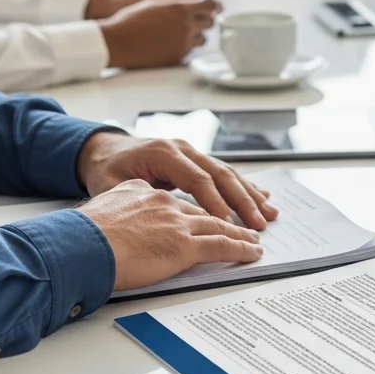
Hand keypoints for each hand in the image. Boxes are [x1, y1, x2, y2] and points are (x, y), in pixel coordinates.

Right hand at [75, 179, 263, 291]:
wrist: (81, 244)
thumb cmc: (82, 233)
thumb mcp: (101, 206)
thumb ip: (118, 206)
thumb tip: (117, 219)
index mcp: (144, 190)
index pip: (179, 195)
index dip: (200, 201)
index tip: (210, 209)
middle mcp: (165, 200)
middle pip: (206, 203)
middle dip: (231, 208)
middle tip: (250, 215)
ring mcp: (177, 221)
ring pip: (219, 223)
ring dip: (241, 230)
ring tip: (255, 236)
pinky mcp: (184, 244)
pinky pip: (222, 245)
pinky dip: (240, 248)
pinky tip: (251, 251)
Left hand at [76, 131, 278, 228]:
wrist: (105, 149)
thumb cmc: (108, 169)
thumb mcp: (114, 184)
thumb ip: (138, 196)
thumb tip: (162, 217)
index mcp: (164, 152)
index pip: (197, 179)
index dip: (215, 202)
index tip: (227, 225)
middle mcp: (183, 148)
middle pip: (220, 174)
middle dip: (242, 200)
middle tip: (258, 223)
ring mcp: (192, 152)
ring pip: (227, 173)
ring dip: (250, 194)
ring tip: (269, 213)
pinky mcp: (196, 159)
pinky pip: (223, 173)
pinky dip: (244, 186)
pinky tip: (262, 195)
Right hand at [98, 0, 219, 68]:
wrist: (117, 42)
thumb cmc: (131, 19)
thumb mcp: (155, 1)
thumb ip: (178, 0)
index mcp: (181, 8)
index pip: (211, 5)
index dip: (215, 5)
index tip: (216, 6)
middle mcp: (186, 26)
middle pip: (210, 22)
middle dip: (205, 19)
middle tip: (197, 18)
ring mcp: (183, 43)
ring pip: (202, 38)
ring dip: (196, 34)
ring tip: (180, 31)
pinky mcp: (178, 57)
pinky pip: (190, 51)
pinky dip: (185, 46)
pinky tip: (170, 42)